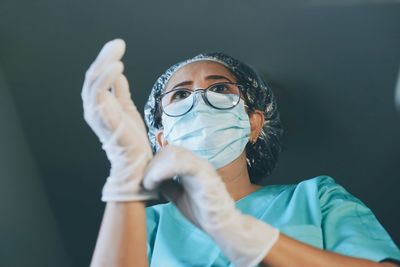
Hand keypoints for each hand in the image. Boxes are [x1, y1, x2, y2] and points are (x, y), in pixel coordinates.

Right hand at [82, 39, 155, 201]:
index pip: (98, 78)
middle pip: (93, 76)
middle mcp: (94, 107)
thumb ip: (120, 92)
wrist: (135, 161)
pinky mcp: (102, 117)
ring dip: (104, 63)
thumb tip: (118, 73)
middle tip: (118, 44)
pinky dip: (106, 78)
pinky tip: (117, 67)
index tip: (118, 47)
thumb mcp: (127, 108)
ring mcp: (96, 112)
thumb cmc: (131, 137)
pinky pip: (99, 93)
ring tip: (117, 51)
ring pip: (93, 81)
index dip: (105, 60)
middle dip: (104, 57)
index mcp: (100, 104)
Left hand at [143, 145, 278, 266]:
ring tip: (149, 184)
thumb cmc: (203, 212)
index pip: (170, 153)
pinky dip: (162, 171)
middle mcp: (198, 162)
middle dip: (153, 164)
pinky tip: (154, 183)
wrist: (222, 226)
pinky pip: (181, 164)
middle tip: (145, 182)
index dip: (154, 163)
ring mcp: (202, 167)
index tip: (145, 180)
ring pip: (174, 153)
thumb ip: (167, 186)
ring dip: (155, 167)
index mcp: (193, 165)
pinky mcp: (204, 175)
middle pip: (170, 150)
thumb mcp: (178, 196)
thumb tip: (150, 179)